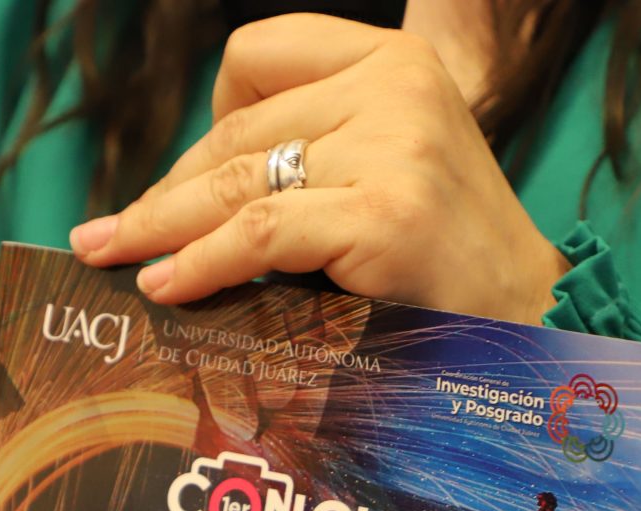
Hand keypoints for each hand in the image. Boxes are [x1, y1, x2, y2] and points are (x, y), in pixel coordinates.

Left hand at [70, 15, 569, 323]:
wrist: (530, 328)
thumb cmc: (447, 268)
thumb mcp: (388, 173)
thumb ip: (314, 154)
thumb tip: (180, 193)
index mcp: (397, 60)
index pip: (260, 54)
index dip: (207, 119)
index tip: (182, 181)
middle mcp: (397, 85)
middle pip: (239, 129)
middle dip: (169, 192)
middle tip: (110, 236)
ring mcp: (394, 145)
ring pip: (238, 181)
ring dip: (163, 226)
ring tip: (115, 259)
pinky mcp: (385, 211)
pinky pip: (262, 232)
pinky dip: (203, 263)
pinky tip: (169, 287)